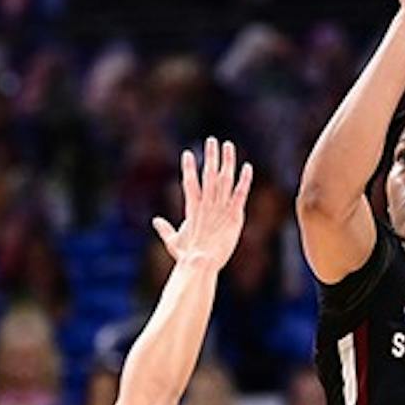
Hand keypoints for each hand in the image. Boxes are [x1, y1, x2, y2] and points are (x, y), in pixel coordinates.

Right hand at [152, 136, 252, 269]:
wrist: (200, 264)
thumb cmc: (186, 256)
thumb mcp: (173, 242)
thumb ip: (165, 229)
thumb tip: (155, 221)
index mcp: (192, 208)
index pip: (189, 182)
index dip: (188, 167)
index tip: (187, 153)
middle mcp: (206, 204)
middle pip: (208, 174)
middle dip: (210, 156)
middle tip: (211, 140)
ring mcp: (220, 208)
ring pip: (224, 180)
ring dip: (227, 161)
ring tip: (228, 146)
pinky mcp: (233, 216)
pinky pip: (240, 194)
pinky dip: (244, 181)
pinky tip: (248, 167)